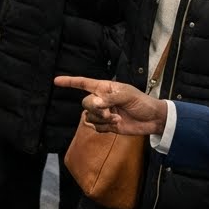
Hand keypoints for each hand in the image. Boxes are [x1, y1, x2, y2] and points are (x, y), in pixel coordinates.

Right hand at [53, 76, 168, 134]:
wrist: (152, 120)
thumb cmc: (141, 102)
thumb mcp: (126, 95)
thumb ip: (109, 98)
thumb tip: (94, 103)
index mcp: (104, 88)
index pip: (83, 83)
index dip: (69, 82)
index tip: (56, 81)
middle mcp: (101, 100)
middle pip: (86, 103)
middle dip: (96, 109)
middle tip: (110, 112)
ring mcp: (103, 113)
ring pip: (89, 117)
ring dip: (102, 120)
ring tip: (116, 119)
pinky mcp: (107, 125)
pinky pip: (96, 127)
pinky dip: (105, 128)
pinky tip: (116, 125)